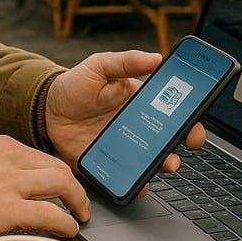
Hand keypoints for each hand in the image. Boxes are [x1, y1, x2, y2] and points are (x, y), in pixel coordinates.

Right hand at [0, 135, 91, 240]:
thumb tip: (20, 190)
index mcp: (0, 146)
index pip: (43, 157)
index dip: (61, 176)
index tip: (66, 190)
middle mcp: (7, 158)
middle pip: (60, 167)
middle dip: (76, 188)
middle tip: (79, 206)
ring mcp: (7, 183)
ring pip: (62, 184)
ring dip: (78, 203)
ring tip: (79, 219)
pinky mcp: (3, 211)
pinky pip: (50, 215)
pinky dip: (66, 223)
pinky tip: (68, 232)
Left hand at [44, 51, 205, 188]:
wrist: (45, 109)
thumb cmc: (75, 85)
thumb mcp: (99, 66)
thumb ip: (125, 61)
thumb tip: (156, 57)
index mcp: (141, 104)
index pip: (173, 113)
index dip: (190, 120)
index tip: (195, 126)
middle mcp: (137, 128)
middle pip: (168, 141)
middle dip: (180, 146)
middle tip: (181, 147)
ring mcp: (123, 148)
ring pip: (152, 162)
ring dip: (162, 165)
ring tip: (162, 164)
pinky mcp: (107, 164)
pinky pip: (126, 177)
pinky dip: (135, 183)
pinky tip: (138, 183)